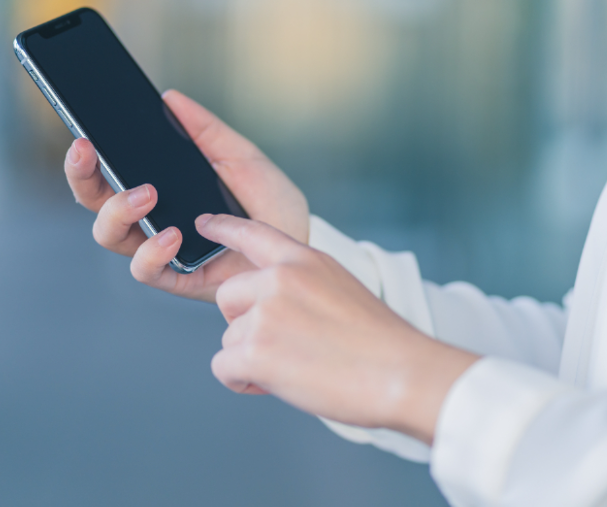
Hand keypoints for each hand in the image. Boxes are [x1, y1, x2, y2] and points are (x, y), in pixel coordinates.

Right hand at [64, 90, 308, 302]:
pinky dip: (152, 251)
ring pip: (110, 235)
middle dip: (82, 176)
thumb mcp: (240, 156)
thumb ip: (206, 130)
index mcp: (157, 185)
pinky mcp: (177, 277)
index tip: (82, 135)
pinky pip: (146, 269)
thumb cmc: (267, 202)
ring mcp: (160, 248)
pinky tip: (172, 234)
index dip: (85, 156)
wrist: (296, 245)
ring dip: (117, 211)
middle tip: (89, 151)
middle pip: (95, 201)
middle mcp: (149, 218)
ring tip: (147, 194)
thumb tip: (170, 98)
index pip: (107, 171)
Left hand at [198, 213, 479, 444]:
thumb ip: (302, 286)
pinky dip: (244, 382)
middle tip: (283, 345)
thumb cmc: (380, 343)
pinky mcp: (255, 350)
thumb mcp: (340, 289)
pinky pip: (224, 367)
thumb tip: (269, 307)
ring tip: (297, 366)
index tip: (204, 223)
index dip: (224, 227)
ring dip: (252, 358)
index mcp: (304, 260)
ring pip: (230, 338)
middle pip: (228, 297)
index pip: (253, 233)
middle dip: (244, 324)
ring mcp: (265, 313)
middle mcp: (279, 279)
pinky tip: (279, 382)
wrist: (402, 374)